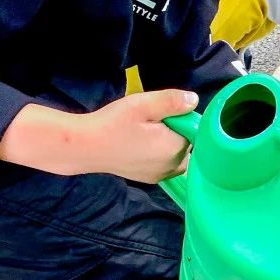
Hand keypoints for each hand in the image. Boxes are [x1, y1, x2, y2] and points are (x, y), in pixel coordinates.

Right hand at [82, 88, 198, 182]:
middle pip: (187, 144)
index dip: (180, 118)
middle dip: (175, 131)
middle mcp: (173, 167)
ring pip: (177, 154)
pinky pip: (165, 164)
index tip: (160, 114)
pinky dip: (159, 154)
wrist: (85, 147)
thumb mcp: (143, 104)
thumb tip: (194, 100)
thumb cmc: (113, 123)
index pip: (193, 130)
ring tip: (144, 133)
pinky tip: (140, 145)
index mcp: (175, 149)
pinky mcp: (150, 179)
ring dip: (168, 143)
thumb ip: (172, 101)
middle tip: (149, 122)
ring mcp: (161, 176)